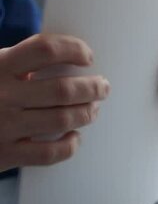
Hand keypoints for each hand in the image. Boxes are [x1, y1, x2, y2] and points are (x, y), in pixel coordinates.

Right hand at [0, 34, 109, 171]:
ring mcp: (4, 126)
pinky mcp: (6, 154)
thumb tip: (66, 58)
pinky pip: (50, 153)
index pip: (44, 49)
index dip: (73, 49)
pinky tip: (74, 137)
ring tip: (93, 108)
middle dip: (92, 87)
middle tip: (103, 86)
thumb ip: (18, 62)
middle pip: (63, 89)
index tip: (88, 56)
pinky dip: (69, 145)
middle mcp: (2, 95)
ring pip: (62, 120)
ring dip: (86, 113)